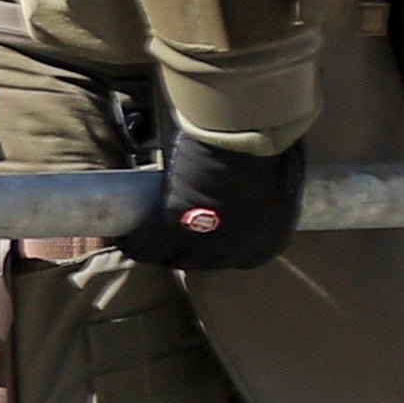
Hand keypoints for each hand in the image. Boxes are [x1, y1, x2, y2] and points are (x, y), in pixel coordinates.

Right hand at [140, 128, 304, 270]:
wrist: (247, 138)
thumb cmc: (271, 152)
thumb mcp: (278, 186)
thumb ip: (266, 201)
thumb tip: (252, 196)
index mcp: (267, 245)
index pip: (237, 261)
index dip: (216, 250)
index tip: (205, 240)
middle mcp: (236, 253)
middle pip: (202, 264)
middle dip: (187, 254)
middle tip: (172, 240)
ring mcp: (203, 244)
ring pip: (172, 259)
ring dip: (159, 253)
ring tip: (146, 242)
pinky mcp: (173, 226)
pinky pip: (148, 245)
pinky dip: (135, 244)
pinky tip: (125, 239)